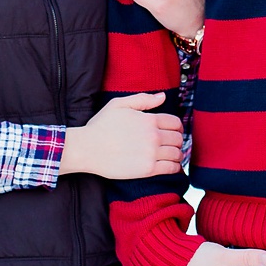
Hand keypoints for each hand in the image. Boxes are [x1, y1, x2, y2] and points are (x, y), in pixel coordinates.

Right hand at [60, 94, 184, 180]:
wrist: (87, 148)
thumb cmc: (101, 126)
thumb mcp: (119, 104)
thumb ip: (143, 99)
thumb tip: (162, 96)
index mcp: (149, 119)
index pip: (176, 123)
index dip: (176, 128)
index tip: (173, 132)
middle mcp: (153, 136)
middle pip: (178, 139)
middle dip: (177, 141)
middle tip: (171, 144)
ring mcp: (151, 153)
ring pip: (177, 154)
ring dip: (177, 154)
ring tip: (171, 156)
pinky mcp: (148, 169)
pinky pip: (171, 168)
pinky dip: (175, 167)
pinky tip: (170, 166)